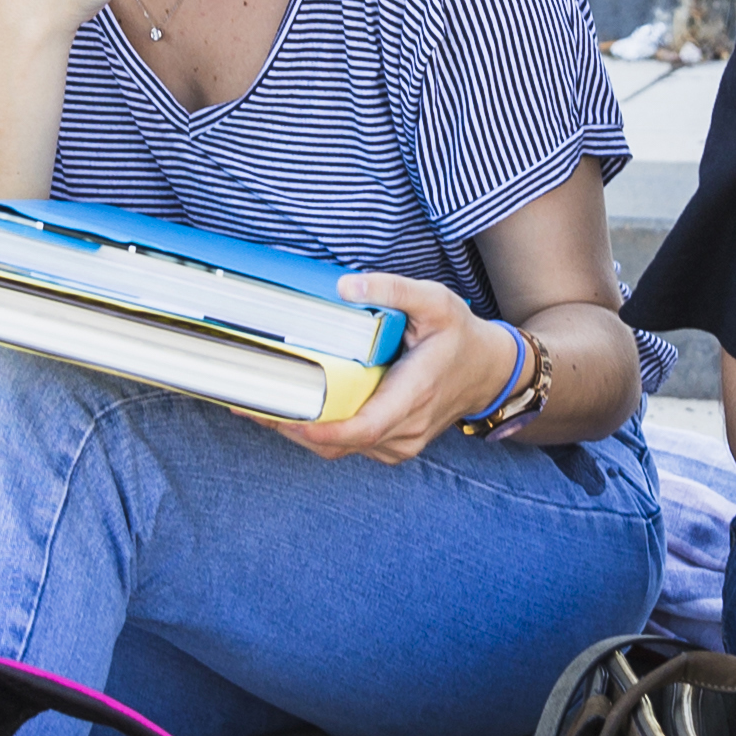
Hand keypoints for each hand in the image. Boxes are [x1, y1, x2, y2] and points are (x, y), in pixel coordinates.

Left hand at [270, 271, 525, 463]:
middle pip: (335, 442)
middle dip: (289, 425)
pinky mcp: (389, 446)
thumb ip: (393, 290)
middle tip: (245, 399)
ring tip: (257, 402)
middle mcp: (403, 431)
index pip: (359, 427)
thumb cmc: (460, 336)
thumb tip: (345, 286)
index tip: (277, 413)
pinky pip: (346, 447)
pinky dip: (316, 432)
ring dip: (297, 430)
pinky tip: (290, 408)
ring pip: (336, 449)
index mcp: (412, 397)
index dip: (316, 428)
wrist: (489, 372)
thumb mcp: (436, 301)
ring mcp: (397, 445)